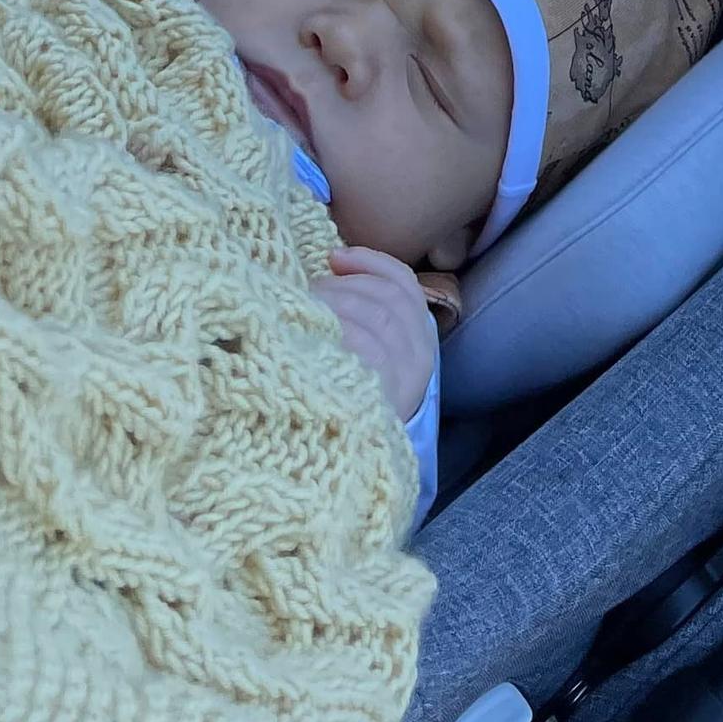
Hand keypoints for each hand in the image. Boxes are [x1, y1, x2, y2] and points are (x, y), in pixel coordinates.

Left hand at [316, 242, 436, 422]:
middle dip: (344, 285)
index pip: (404, 286)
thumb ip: (365, 320)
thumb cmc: (353, 401)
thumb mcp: (373, 360)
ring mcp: (402, 377)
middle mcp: (420, 356)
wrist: (348, 465)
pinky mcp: (379, 395)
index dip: (370, 263)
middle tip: (308, 290)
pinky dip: (336, 329)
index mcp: (420, 342)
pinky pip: (361, 345)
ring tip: (302, 309)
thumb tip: (330, 266)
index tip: (334, 256)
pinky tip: (309, 333)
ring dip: (335, 302)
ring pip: (375, 316)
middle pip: (385, 299)